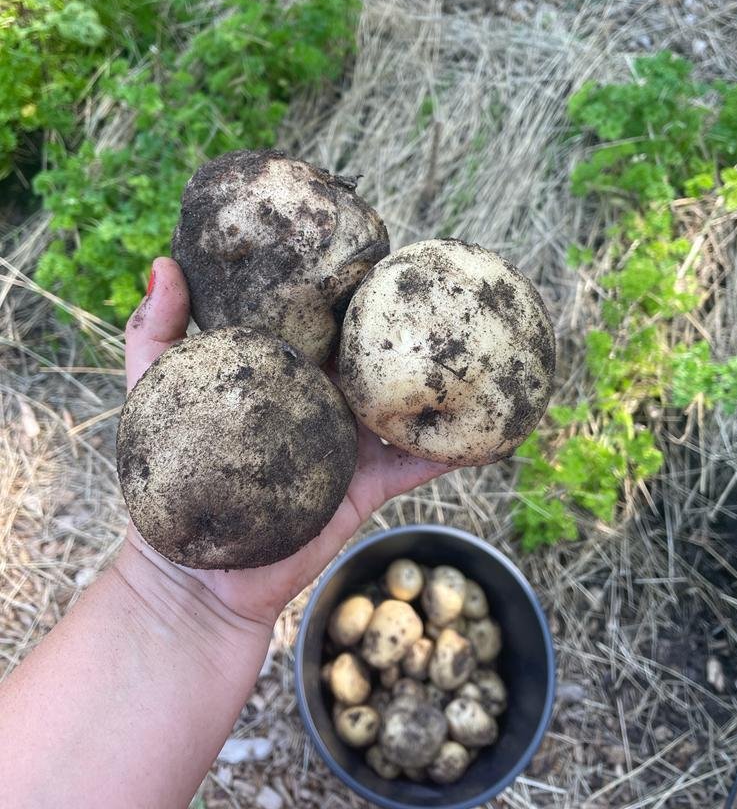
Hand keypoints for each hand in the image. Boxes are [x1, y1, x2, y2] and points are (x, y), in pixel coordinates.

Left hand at [123, 257, 452, 626]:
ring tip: (485, 347)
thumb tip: (164, 261)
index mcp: (282, 374)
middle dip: (407, 325)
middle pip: (372, 356)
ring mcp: (349, 442)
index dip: (348, 287)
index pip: (321, 321)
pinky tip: (490, 428)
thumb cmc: (166, 484)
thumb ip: (155, 332)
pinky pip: (418, 463)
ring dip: (441, 381)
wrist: (191, 579)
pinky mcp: (367, 485)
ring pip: (405, 403)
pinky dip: (452, 448)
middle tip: (447, 285)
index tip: (380, 250)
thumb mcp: (152, 395)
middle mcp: (322, 401)